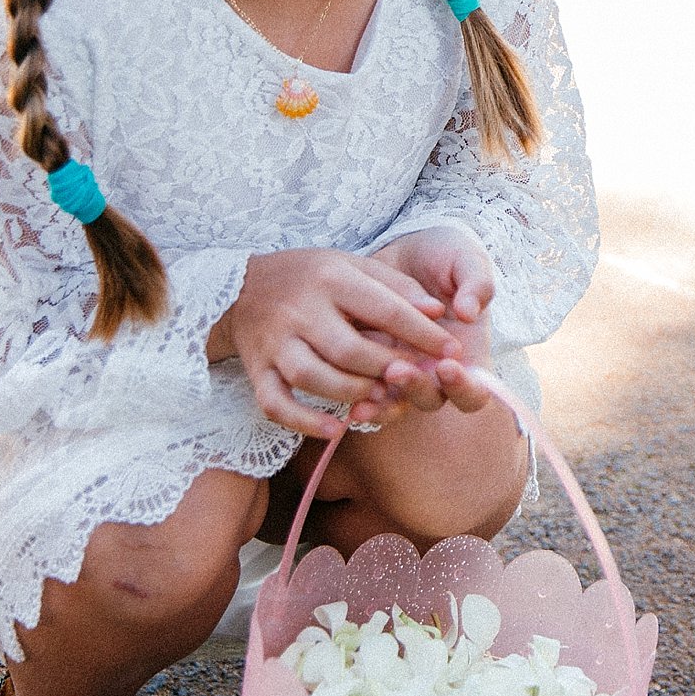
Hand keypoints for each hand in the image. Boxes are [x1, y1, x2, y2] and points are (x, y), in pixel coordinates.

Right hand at [207, 248, 463, 439]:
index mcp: (331, 279)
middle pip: (348, 349)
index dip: (422, 333)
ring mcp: (275, 343)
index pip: (384, 309)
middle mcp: (300, 311)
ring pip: (313, 377)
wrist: (242, 285)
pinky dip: (304, 421)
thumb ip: (396, 286)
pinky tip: (335, 430)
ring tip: (383, 399)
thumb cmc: (312, 275)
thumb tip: (438, 311)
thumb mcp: (354, 265)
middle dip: (389, 368)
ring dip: (352, 393)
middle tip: (418, 379)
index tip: (452, 350)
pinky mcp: (256, 370)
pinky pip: (275, 403)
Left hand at [367, 227, 497, 417]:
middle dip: (416, 389)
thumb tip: (470, 313)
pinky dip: (362, 400)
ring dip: (385, 401)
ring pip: (398, 403)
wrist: (402, 248)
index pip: (477, 391)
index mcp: (468, 353)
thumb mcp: (465, 259)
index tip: (448, 365)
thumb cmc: (444, 255)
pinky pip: (369, 394)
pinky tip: (350, 398)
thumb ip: (477, 283)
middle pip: (432, 400)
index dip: (466, 388)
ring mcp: (406, 370)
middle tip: (398, 369)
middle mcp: (437, 370)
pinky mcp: (373, 365)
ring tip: (367, 388)